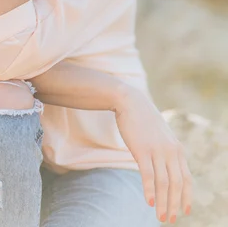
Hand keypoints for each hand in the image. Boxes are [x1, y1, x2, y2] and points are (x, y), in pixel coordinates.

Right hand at [115, 87, 192, 223]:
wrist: (130, 102)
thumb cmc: (144, 121)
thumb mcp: (162, 136)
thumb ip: (167, 152)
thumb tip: (168, 169)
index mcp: (177, 150)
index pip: (187, 179)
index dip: (186, 197)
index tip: (184, 211)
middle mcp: (171, 151)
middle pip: (177, 184)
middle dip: (174, 205)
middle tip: (169, 220)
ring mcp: (157, 150)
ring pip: (164, 183)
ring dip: (163, 203)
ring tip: (160, 216)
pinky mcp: (142, 149)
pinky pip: (148, 174)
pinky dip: (149, 190)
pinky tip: (149, 202)